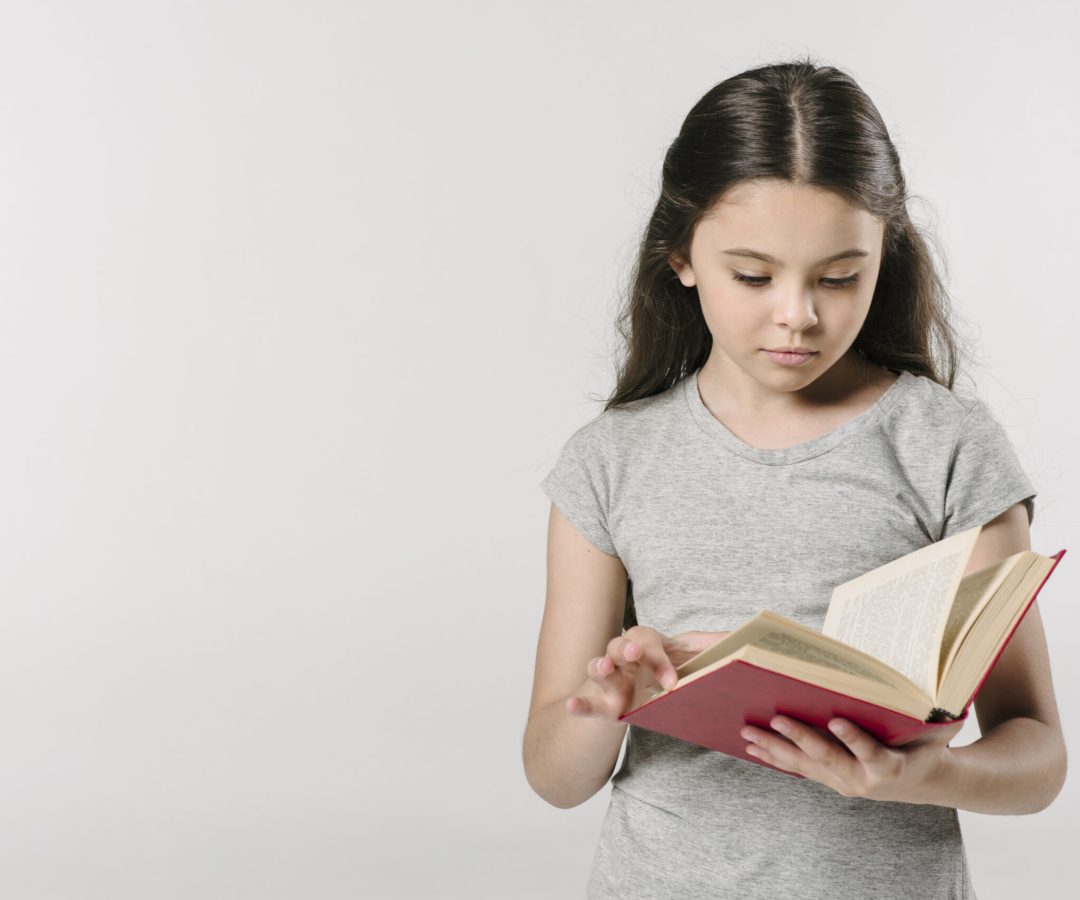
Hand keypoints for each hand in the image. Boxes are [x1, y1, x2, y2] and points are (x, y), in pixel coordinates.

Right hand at [565, 627, 729, 724]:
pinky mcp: (602, 704)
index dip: (659, 660)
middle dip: (626, 648)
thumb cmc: (669, 672)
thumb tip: (746, 638)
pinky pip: (588, 703)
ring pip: (599, 667)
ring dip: (600, 666)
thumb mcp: (692, 659)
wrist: (643, 697)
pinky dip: (579, 705)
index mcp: (650, 645)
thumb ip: (714, 649)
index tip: (672, 682)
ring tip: (602, 667)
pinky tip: (572, 706)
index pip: (650, 642)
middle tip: (633, 652)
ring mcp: (612, 680)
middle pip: (620, 645)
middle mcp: (626, 658)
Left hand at [739, 714, 964, 803]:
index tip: (836, 720)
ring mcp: (845, 784)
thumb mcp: (936, 732)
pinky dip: (777, 758)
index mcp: (891, 767)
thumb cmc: (930, 747)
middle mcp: (864, 781)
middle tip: (776, 719)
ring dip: (776, 749)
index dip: (853, 738)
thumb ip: (930, 716)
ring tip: (749, 734)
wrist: (929, 783)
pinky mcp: (833, 782)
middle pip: (828, 758)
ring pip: (806, 766)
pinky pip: (802, 769)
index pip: (871, 752)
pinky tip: (754, 747)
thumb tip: (928, 686)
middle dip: (800, 738)